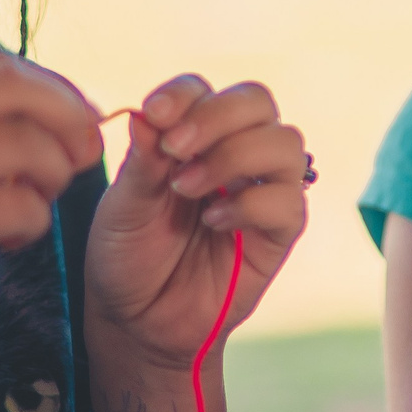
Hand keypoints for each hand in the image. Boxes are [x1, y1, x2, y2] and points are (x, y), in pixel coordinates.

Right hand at [0, 50, 102, 371]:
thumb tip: (54, 104)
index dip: (49, 87)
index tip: (75, 117)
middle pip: (13, 85)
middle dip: (67, 115)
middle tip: (85, 152)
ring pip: (25, 143)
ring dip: (52, 176)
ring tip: (35, 204)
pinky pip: (19, 202)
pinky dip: (33, 221)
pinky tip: (11, 242)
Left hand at [84, 75, 307, 372]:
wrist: (138, 322)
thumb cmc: (128, 256)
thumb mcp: (122, 208)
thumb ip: (141, 163)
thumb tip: (145, 115)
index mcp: (192, 136)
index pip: (204, 90)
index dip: (184, 95)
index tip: (154, 114)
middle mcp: (233, 153)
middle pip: (257, 101)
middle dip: (218, 116)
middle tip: (177, 149)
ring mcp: (261, 190)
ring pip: (285, 143)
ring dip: (236, 155)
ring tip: (189, 188)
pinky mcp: (278, 234)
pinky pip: (288, 201)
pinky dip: (251, 203)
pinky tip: (214, 221)